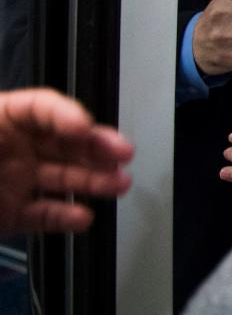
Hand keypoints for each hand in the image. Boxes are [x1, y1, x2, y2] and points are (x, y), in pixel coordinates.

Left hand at [0, 88, 133, 233]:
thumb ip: (3, 124)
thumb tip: (69, 126)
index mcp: (2, 122)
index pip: (41, 108)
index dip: (66, 114)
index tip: (85, 127)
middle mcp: (15, 150)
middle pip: (65, 142)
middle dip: (98, 148)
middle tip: (124, 153)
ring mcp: (14, 183)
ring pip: (64, 179)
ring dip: (95, 181)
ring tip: (120, 185)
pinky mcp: (11, 216)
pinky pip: (44, 215)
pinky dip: (66, 218)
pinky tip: (83, 217)